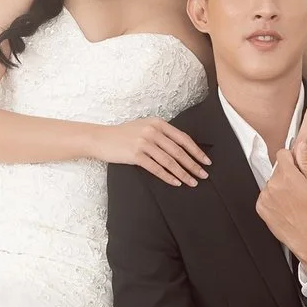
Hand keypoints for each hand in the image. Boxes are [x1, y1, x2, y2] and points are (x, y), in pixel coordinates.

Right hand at [94, 117, 209, 185]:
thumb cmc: (123, 134)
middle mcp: (153, 131)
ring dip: (183, 173)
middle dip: (193, 164)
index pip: (183, 138)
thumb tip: (181, 148)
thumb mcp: (143, 127)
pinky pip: (156, 168)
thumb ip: (161, 134)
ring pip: (169, 161)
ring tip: (192, 182)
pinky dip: (168, 176)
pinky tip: (176, 183)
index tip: (206, 161)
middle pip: (179, 151)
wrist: (100, 138)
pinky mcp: (136, 154)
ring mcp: (144, 142)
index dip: (196, 151)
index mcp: (158, 123)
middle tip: (203, 175)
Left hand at [255, 142, 306, 275]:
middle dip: (288, 175)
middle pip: (278, 169)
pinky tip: (286, 207)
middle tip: (300, 189)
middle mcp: (273, 184)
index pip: (283, 153)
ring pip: (272, 182)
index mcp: (287, 175)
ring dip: (280, 187)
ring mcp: (265, 196)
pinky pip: (266, 196)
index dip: (292, 159)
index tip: (298, 167)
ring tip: (294, 201)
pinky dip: (274, 199)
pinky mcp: (261, 207)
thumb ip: (306, 162)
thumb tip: (300, 146)